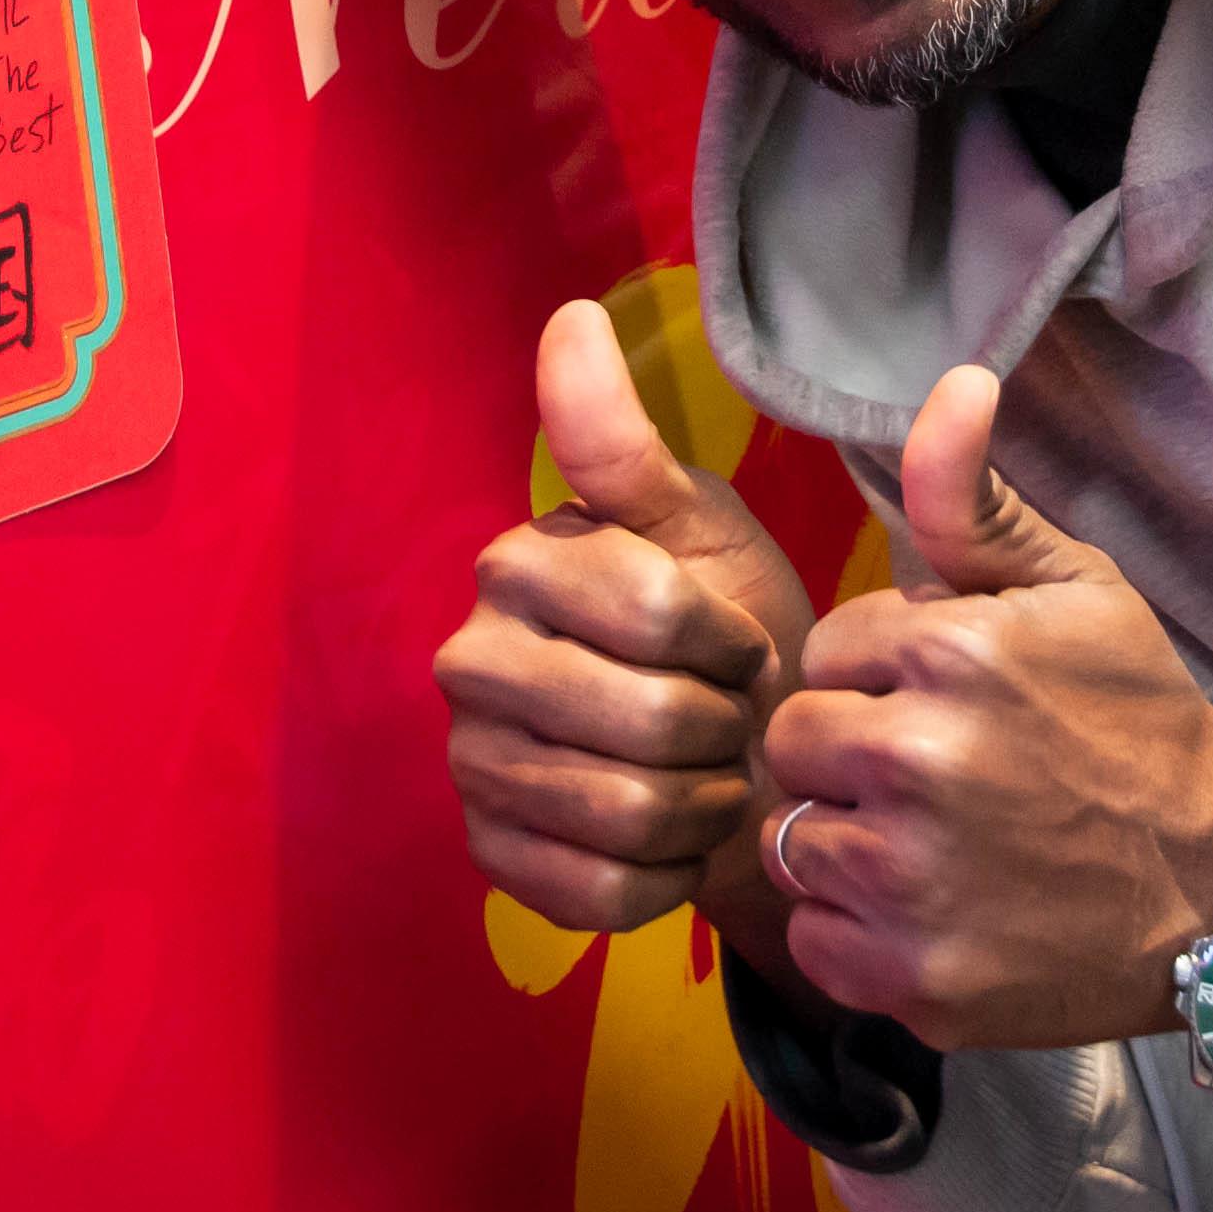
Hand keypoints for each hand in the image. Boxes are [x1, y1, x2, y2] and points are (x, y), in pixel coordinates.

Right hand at [436, 301, 821, 944]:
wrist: (741, 763)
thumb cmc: (727, 625)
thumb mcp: (699, 526)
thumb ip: (624, 442)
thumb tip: (570, 318)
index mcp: (520, 565)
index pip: (655, 612)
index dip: (730, 643)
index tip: (741, 645)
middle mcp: (471, 660)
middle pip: (644, 721)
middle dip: (720, 731)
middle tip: (731, 721)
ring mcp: (473, 764)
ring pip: (626, 812)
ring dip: (702, 806)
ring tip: (712, 779)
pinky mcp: (491, 858)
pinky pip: (600, 892)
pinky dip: (667, 877)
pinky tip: (677, 841)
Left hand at [762, 364, 1212, 1050]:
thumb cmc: (1139, 723)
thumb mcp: (1074, 588)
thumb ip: (973, 496)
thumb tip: (954, 379)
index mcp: (947, 652)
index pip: (826, 654)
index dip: (879, 678)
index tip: (947, 701)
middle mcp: (918, 763)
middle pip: (795, 747)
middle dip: (850, 755)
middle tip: (935, 775)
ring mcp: (913, 881)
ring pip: (794, 843)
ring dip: (846, 843)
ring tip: (933, 842)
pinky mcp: (915, 980)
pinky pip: (816, 940)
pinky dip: (858, 934)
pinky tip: (931, 910)